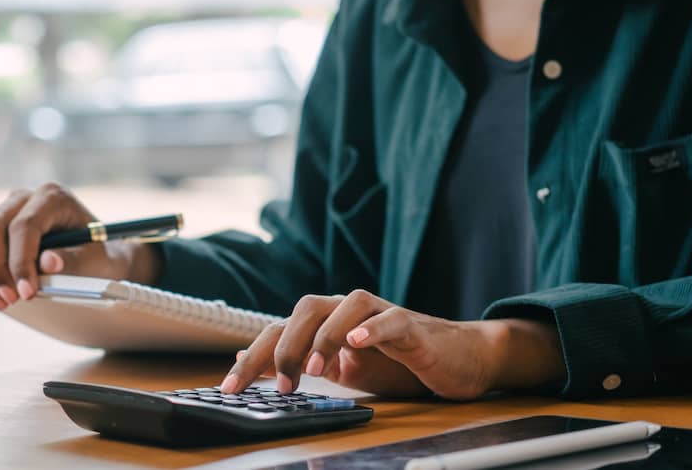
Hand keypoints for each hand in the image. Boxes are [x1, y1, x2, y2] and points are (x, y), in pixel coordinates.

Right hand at [0, 183, 160, 309]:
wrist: (92, 256)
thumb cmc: (96, 255)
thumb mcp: (95, 260)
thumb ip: (73, 260)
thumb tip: (47, 263)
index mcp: (52, 197)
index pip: (25, 226)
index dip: (20, 261)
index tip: (27, 292)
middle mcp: (23, 198)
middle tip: (10, 299)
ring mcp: (3, 212)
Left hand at [219, 290, 563, 399]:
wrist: (461, 359)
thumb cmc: (401, 365)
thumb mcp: (346, 372)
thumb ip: (308, 366)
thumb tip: (261, 369)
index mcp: (328, 325)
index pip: (281, 329)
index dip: (254, 356)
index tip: (230, 387)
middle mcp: (349, 313)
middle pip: (307, 307)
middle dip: (285, 345)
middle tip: (280, 385)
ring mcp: (380, 314)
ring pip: (345, 304)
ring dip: (324, 336)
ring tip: (314, 370)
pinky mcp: (412, 326)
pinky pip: (389, 318)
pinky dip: (370, 328)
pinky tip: (355, 343)